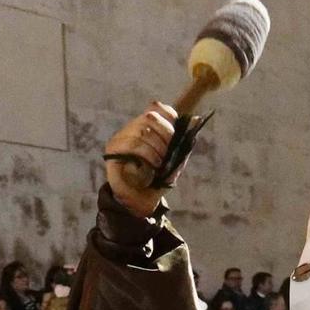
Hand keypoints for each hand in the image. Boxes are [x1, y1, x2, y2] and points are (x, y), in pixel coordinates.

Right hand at [103, 101, 176, 216]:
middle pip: (150, 117)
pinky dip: (146, 154)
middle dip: (165, 134)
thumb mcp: (175, 159)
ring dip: (156, 149)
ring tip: (160, 164)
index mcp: (147, 127)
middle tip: (168, 153)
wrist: (142, 202)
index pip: (157, 108)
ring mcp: (120, 138)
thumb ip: (184, 140)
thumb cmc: (159, 180)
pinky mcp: (112, 150)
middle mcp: (132, 128)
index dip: (169, 117)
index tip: (176, 133)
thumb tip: (196, 119)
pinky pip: (131, 144)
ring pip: (142, 131)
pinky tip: (152, 165)